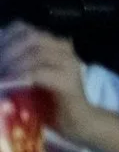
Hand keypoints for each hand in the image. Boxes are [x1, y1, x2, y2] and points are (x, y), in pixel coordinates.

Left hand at [0, 23, 94, 143]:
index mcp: (55, 45)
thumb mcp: (30, 77)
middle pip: (31, 37)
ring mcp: (69, 65)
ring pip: (35, 52)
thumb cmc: (49, 101)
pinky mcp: (68, 82)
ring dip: (11, 63)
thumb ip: (18, 64)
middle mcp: (65, 50)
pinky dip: (19, 77)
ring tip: (0, 75)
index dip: (6, 36)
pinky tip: (7, 83)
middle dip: (7, 49)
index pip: (25, 28)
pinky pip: (38, 73)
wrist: (77, 122)